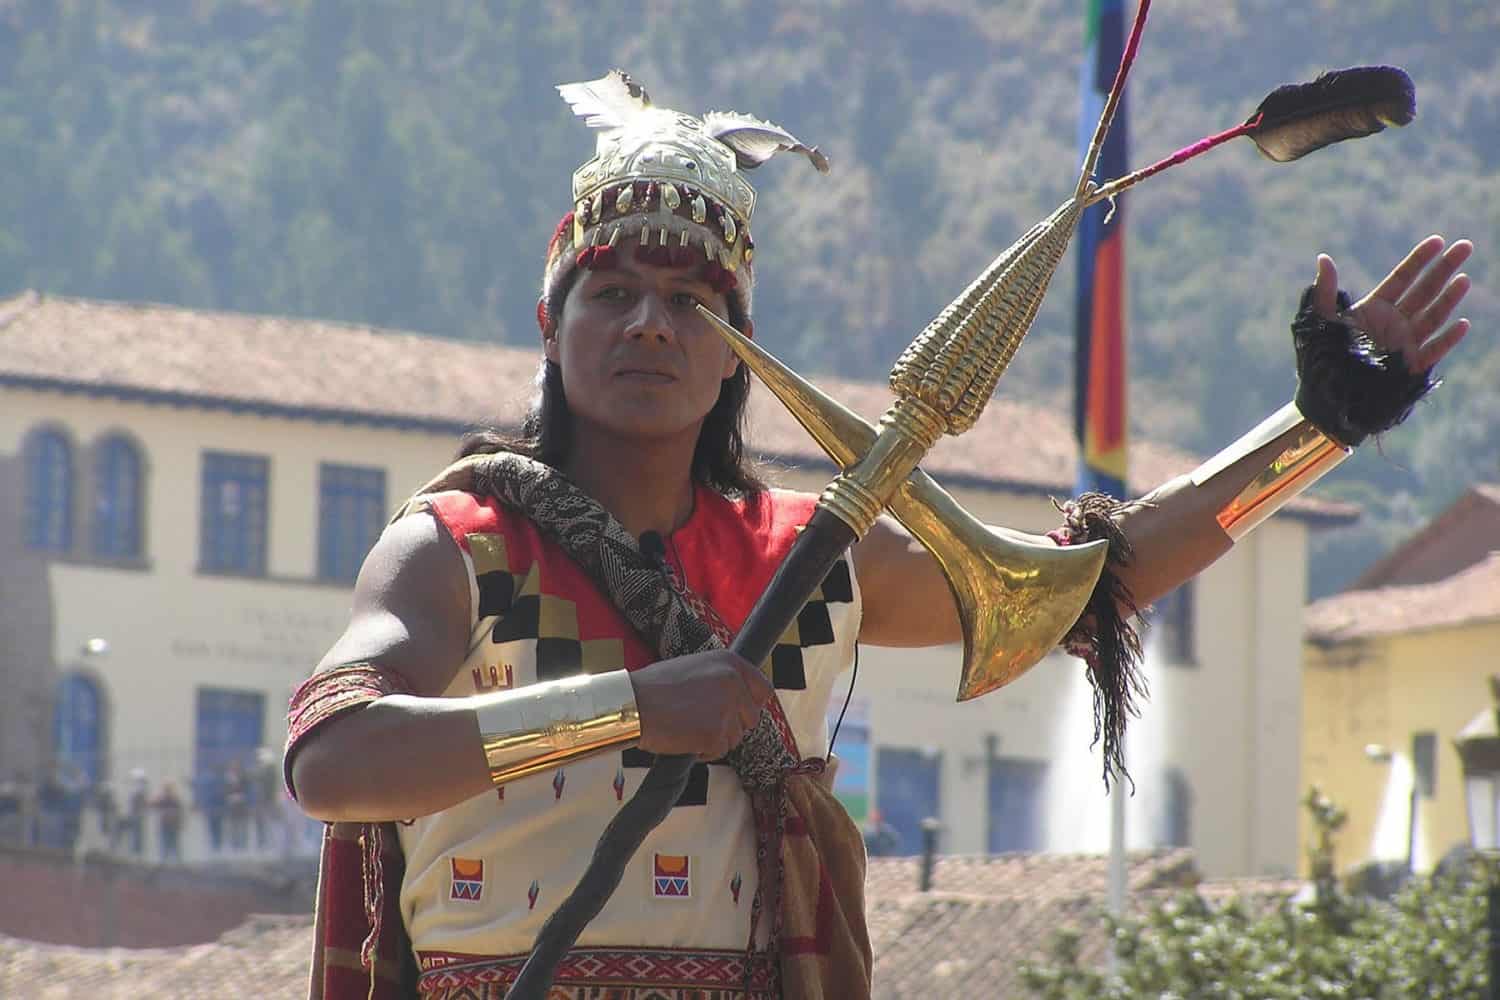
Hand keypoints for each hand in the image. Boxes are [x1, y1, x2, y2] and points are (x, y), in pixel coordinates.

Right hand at [629, 649, 771, 758]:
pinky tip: (684, 738)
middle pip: (752, 717)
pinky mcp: (716, 734)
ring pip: (735, 737)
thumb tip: (738, 696)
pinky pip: (719, 752)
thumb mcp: (695, 667)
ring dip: (716, 738)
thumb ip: (720, 679)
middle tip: (704, 722)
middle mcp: (734, 683)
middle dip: (732, 725)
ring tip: (688, 727)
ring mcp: (726, 709)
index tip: (740, 711)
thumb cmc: (655, 687)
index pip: (763, 689)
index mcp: (730, 662)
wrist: (633, 704)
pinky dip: (703, 751)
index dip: (751, 703)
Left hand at [1313, 234, 1472, 372]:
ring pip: (1433, 316)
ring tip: (1463, 280)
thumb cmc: (1321, 358)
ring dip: (1448, 299)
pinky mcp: (1411, 365)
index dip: (1419, 259)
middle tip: (1465, 246)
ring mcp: (1405, 342)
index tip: (1437, 240)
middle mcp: (1394, 321)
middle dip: (1444, 268)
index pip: (1402, 278)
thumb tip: (1323, 258)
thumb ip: (1324, 291)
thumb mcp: (1320, 322)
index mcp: (1375, 308)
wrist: (1326, 396)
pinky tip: (1462, 324)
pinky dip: (1447, 339)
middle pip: (1424, 290)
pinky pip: (1434, 350)